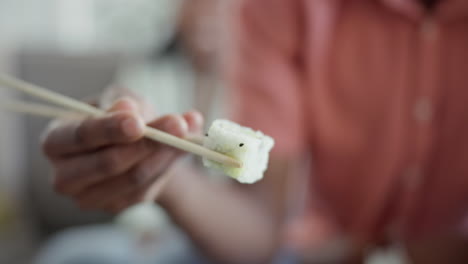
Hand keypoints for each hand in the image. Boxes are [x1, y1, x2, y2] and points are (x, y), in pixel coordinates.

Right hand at [41, 96, 202, 212]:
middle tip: (178, 124)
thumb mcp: (119, 98)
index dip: (110, 129)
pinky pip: (148, 187)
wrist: (132, 145)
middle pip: (108, 163)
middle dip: (147, 142)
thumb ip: (123, 101)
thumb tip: (128, 108)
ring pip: (134, 177)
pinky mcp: (116, 207)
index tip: (138, 122)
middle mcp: (64, 175)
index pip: (80, 136)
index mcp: (55, 140)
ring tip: (188, 127)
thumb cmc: (118, 115)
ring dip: (166, 152)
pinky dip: (170, 163)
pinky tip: (186, 144)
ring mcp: (89, 197)